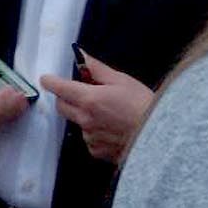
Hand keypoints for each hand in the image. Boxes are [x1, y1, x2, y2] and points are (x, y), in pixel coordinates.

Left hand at [40, 49, 153, 163]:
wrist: (161, 137)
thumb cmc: (144, 106)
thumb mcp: (122, 80)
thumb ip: (97, 69)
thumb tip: (81, 56)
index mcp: (89, 99)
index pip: (59, 88)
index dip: (51, 81)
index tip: (46, 79)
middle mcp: (85, 119)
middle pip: (62, 107)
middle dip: (65, 98)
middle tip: (79, 92)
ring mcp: (90, 137)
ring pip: (77, 122)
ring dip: (84, 116)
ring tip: (108, 113)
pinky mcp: (98, 151)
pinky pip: (89, 139)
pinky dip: (96, 132)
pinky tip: (113, 129)